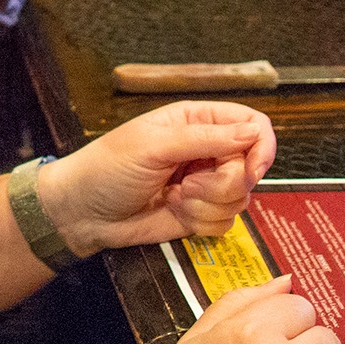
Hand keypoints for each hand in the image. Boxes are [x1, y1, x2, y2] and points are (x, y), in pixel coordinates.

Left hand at [39, 100, 275, 255]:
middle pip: (250, 166)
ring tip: (172, 196)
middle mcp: (206, 150)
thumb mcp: (153, 146)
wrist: (84, 213)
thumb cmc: (107, 168)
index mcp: (195, 121)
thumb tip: (253, 131)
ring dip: (206, 204)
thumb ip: (205, 138)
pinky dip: (201, 222)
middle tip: (186, 184)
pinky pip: (227, 222)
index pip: (251, 123)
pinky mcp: (201, 213)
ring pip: (241, 198)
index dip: (261, 146)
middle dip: (221, 183)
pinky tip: (173, 211)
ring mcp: (205, 183)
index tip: (250, 169)